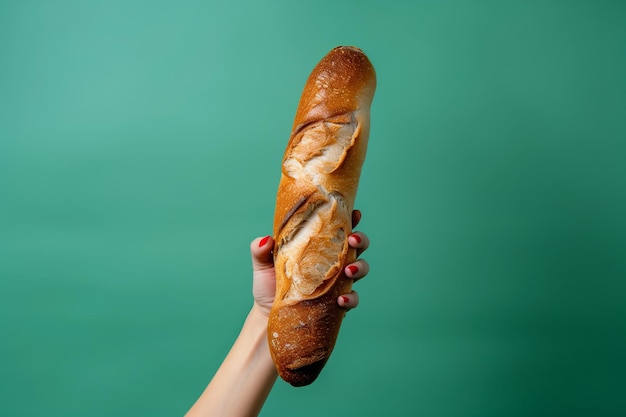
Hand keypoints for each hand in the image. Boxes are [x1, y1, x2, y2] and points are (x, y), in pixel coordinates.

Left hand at [249, 210, 370, 317]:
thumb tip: (265, 240)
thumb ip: (260, 250)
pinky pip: (352, 299)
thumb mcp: (263, 265)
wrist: (268, 316)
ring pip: (361, 269)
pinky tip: (340, 300)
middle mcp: (332, 262)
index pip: (338, 228)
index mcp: (319, 247)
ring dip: (360, 267)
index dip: (350, 218)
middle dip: (361, 240)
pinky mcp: (337, 303)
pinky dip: (351, 298)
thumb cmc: (269, 285)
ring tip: (349, 270)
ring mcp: (337, 282)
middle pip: (357, 246)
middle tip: (352, 240)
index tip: (354, 213)